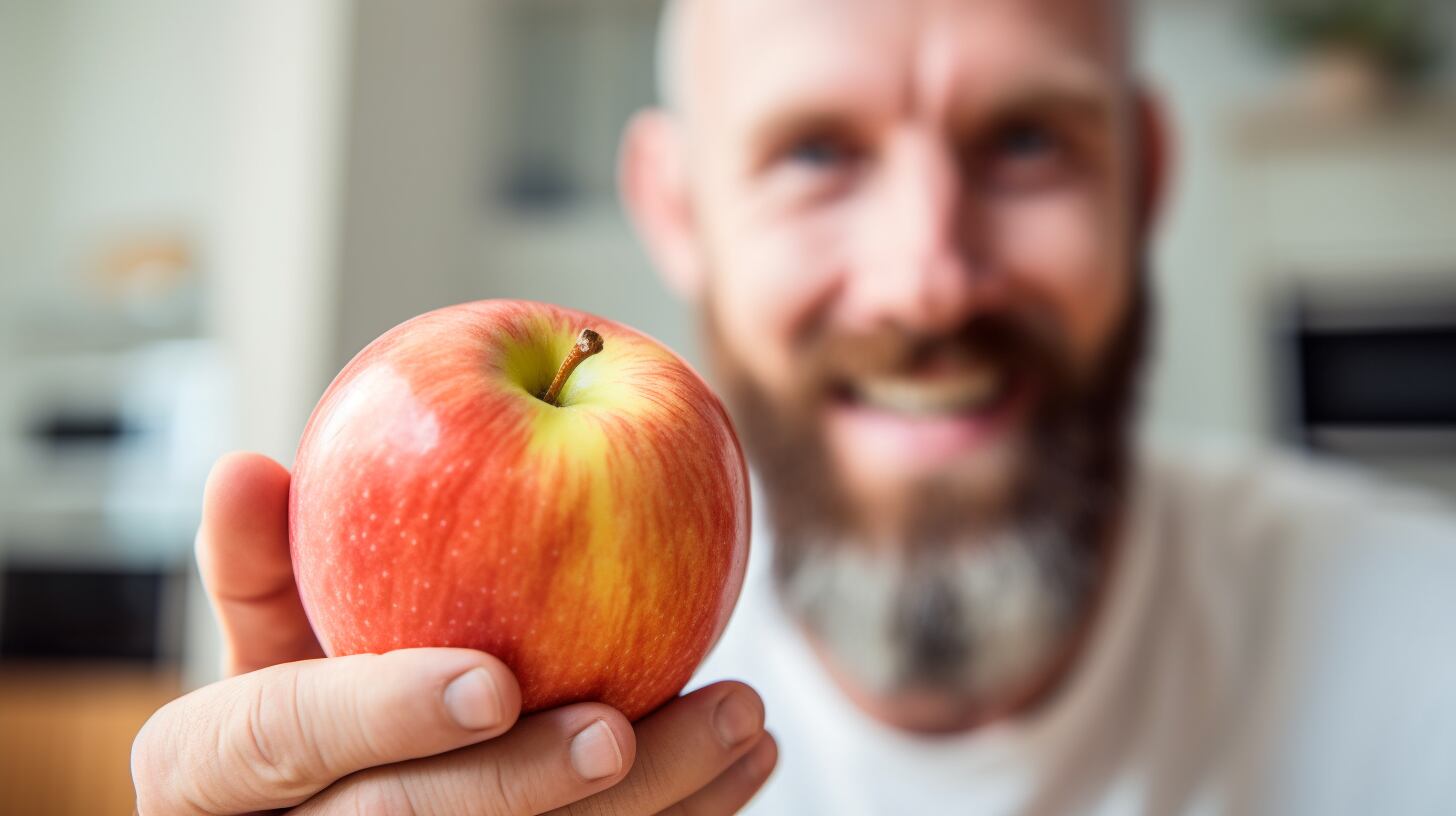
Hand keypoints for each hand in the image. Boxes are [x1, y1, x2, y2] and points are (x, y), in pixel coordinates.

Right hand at [132, 452, 776, 814]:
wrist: (329, 808)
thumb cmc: (306, 709)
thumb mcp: (266, 642)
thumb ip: (261, 566)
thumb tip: (245, 466)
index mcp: (219, 774)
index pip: (285, 741)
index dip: (386, 713)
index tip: (495, 682)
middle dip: (527, 788)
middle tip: (626, 728)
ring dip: (647, 806)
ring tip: (740, 725)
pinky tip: (744, 766)